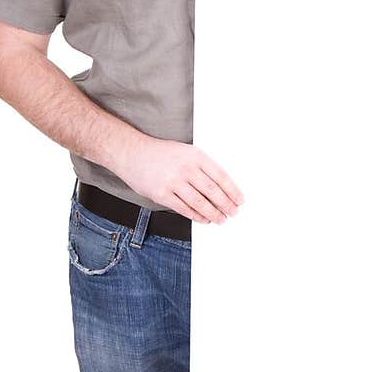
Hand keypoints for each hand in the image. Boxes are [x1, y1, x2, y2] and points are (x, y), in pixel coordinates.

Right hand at [119, 135, 244, 223]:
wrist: (132, 153)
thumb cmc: (161, 153)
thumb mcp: (186, 152)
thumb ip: (202, 167)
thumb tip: (221, 188)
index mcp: (195, 156)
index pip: (221, 176)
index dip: (233, 191)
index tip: (240, 200)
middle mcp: (186, 168)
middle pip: (213, 192)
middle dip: (226, 205)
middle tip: (233, 212)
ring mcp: (173, 182)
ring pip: (200, 203)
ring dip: (213, 214)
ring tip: (221, 219)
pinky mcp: (162, 195)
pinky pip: (184, 209)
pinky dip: (196, 216)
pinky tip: (204, 219)